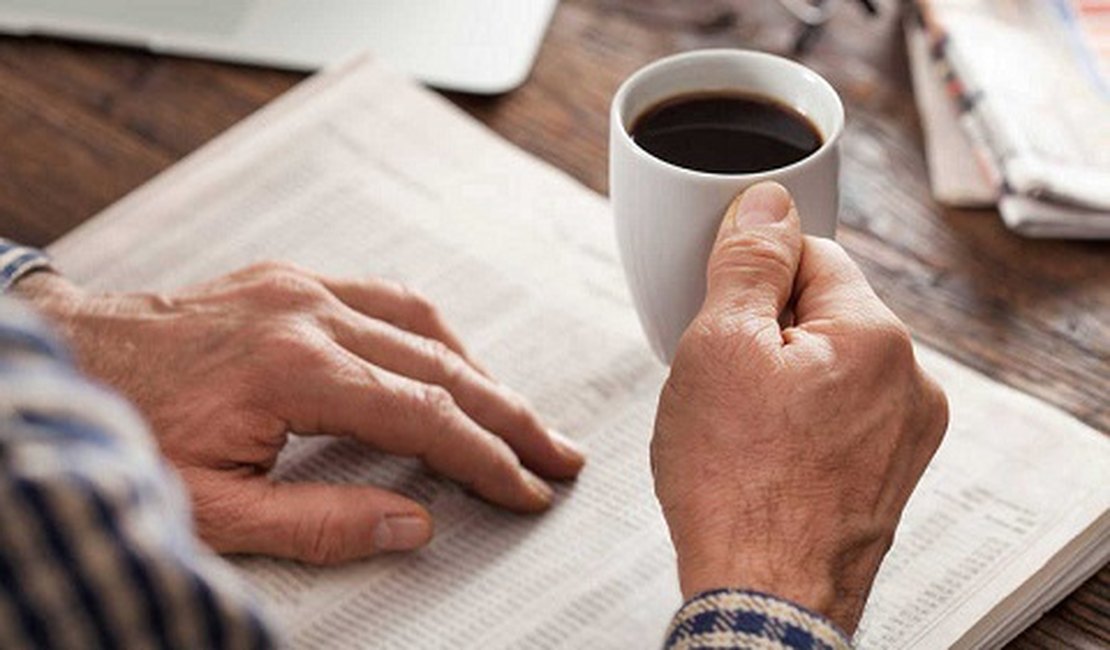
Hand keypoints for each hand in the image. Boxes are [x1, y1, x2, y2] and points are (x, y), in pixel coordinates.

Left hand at [16, 262, 584, 563]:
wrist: (63, 361)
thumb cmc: (126, 432)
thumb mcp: (210, 507)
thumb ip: (319, 523)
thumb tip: (413, 526)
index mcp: (294, 369)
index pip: (424, 416)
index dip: (487, 458)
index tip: (529, 489)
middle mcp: (307, 313)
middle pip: (441, 364)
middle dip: (510, 414)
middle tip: (560, 452)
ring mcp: (298, 287)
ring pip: (421, 320)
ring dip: (479, 368)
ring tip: (515, 414)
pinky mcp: (286, 279)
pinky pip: (382, 296)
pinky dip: (429, 332)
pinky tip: (447, 358)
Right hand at [651, 182, 947, 633]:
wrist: (761, 597)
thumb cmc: (736, 487)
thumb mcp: (719, 348)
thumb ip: (748, 262)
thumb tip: (766, 203)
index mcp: (876, 337)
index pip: (811, 254)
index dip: (752, 278)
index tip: (721, 313)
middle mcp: (908, 382)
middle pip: (821, 312)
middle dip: (764, 332)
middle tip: (721, 380)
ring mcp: (904, 434)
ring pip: (826, 367)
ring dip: (780, 380)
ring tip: (740, 428)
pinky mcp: (888, 475)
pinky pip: (838, 417)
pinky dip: (799, 423)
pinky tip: (763, 456)